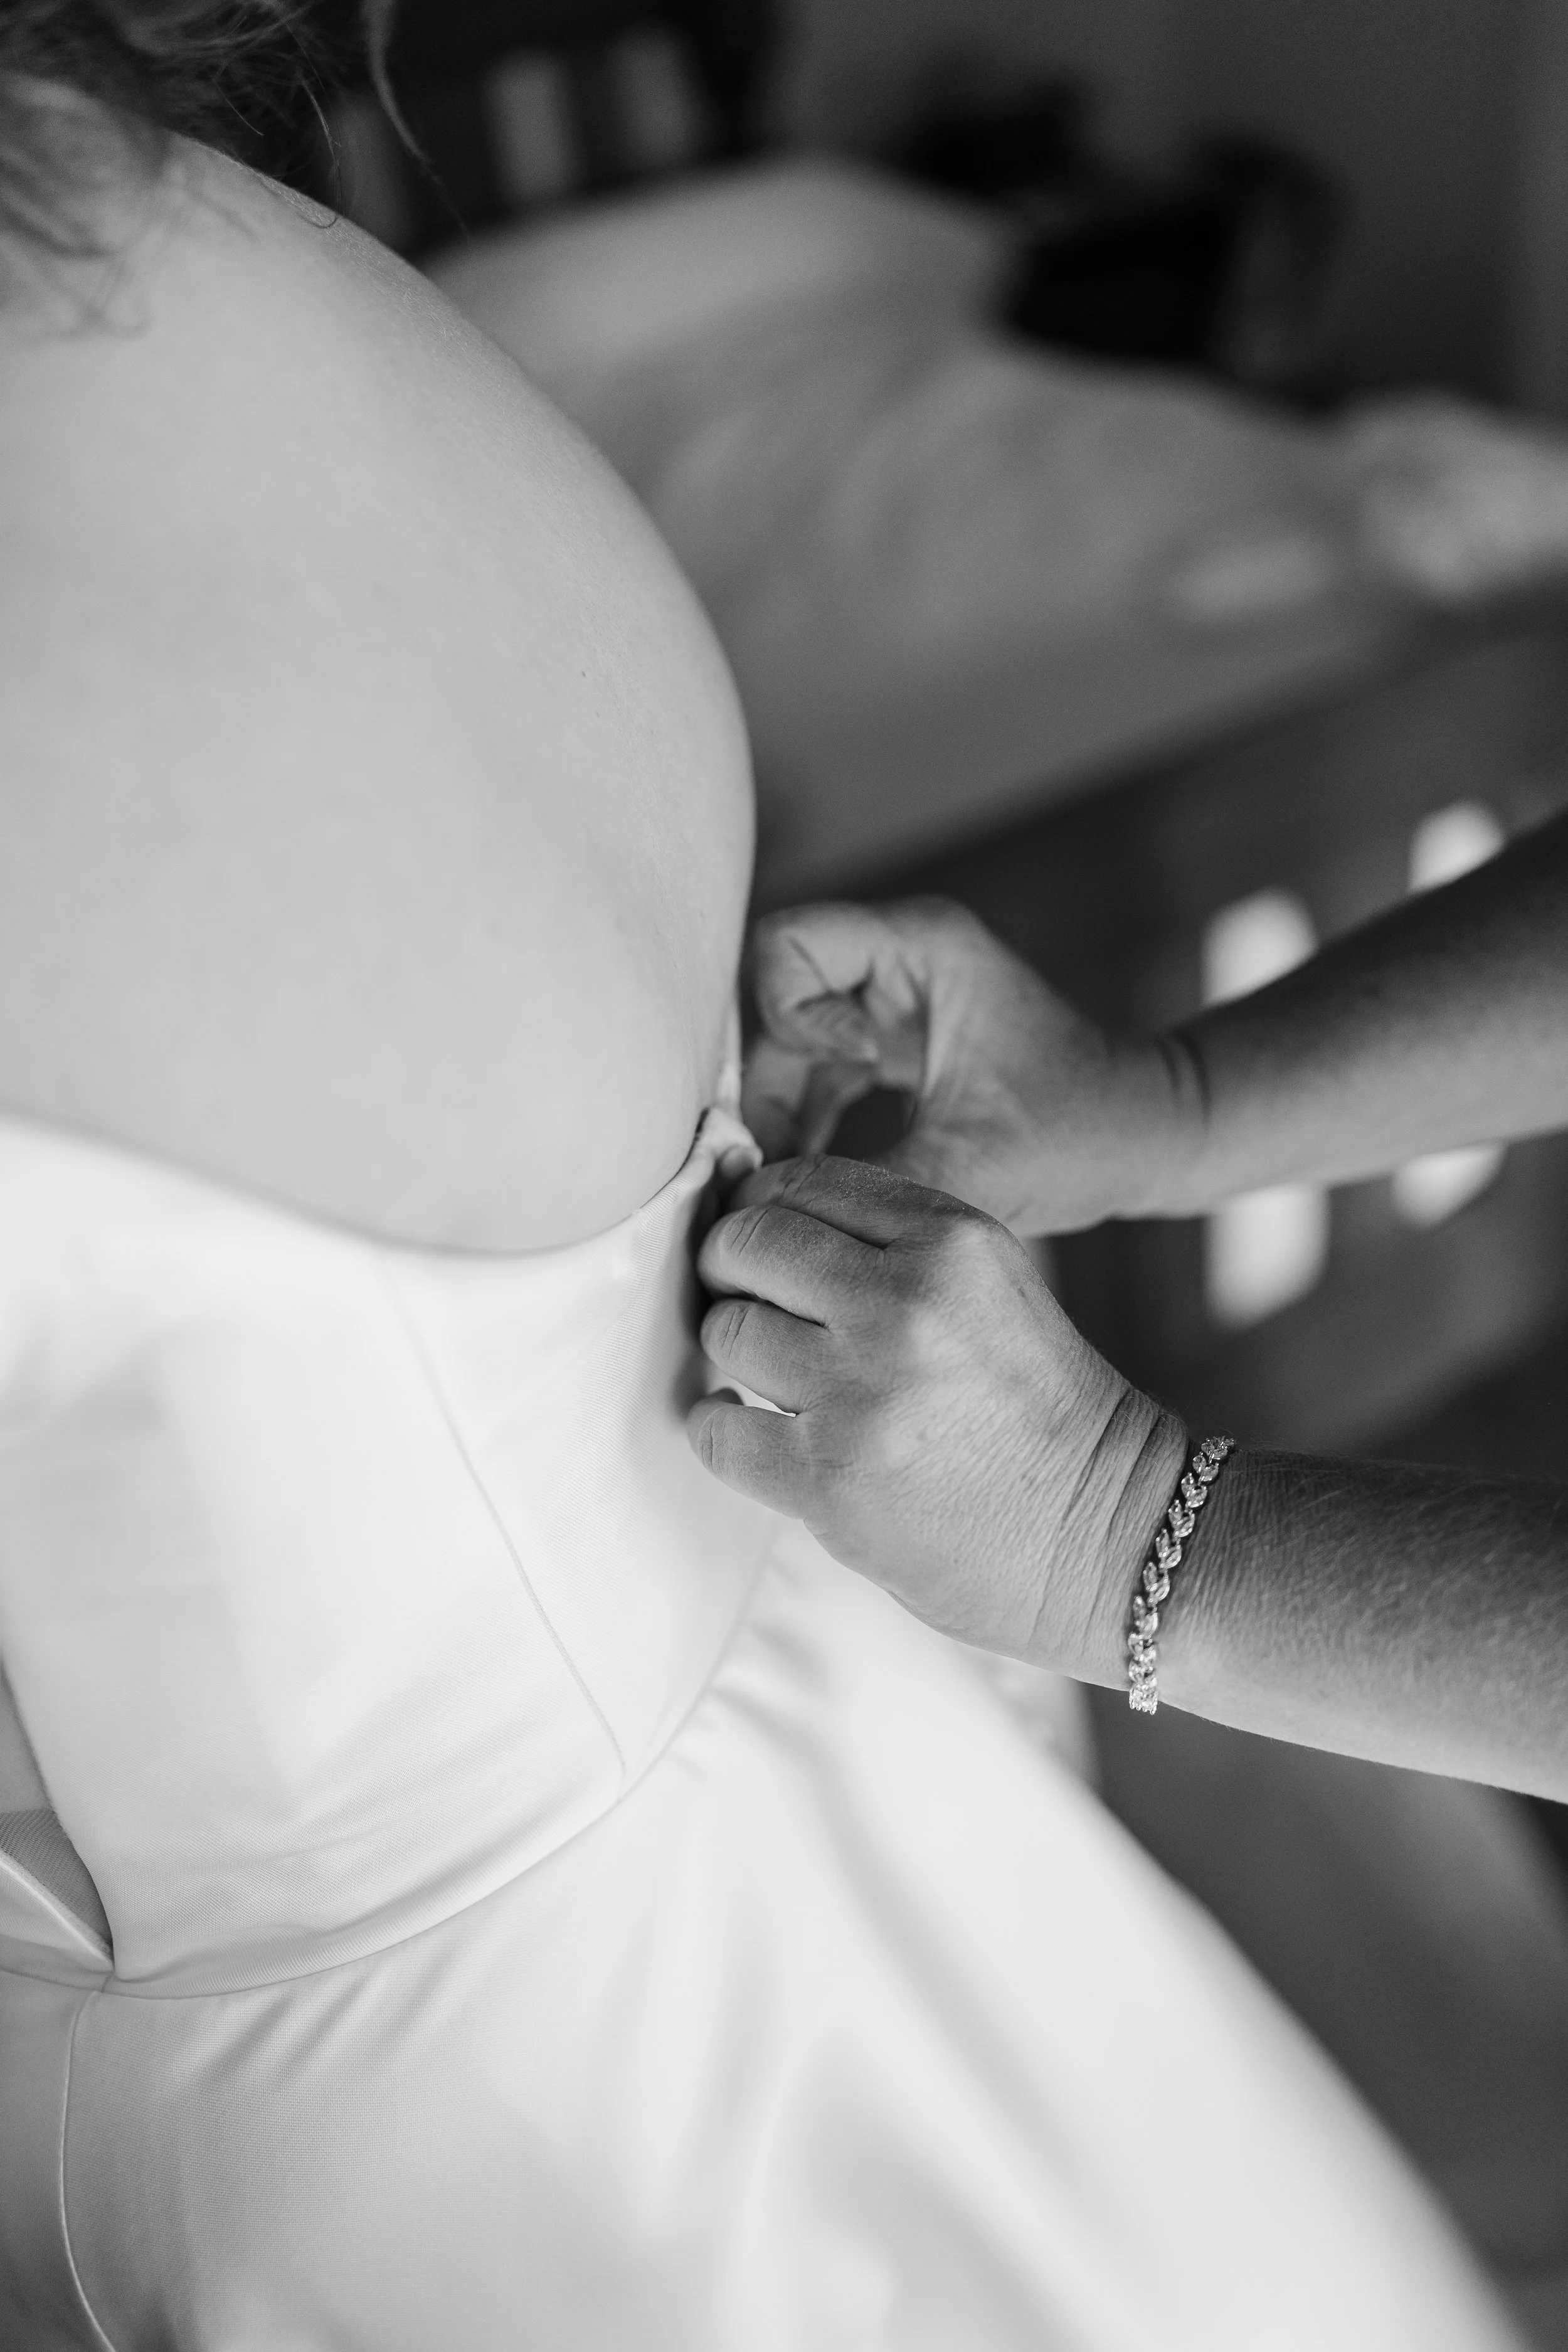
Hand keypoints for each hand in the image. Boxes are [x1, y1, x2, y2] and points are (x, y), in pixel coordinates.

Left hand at [686, 1155, 1186, 1677]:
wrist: (1108, 1535)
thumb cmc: (1041, 1407)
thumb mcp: (991, 1282)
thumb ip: (890, 1241)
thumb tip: (754, 1217)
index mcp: (950, 1240)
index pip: (802, 1182)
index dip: (758, 1206)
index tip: (754, 1240)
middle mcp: (902, 1303)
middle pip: (748, 1243)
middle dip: (730, 1268)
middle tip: (743, 1299)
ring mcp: (861, 1393)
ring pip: (727, 1331)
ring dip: (735, 1352)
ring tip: (773, 1377)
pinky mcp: (829, 1479)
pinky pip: (715, 1430)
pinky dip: (719, 1428)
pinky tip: (752, 1431)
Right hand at [743, 899, 1195, 1235]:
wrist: (1140, 1140)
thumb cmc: (1077, 1136)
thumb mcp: (965, 1167)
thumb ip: (858, 1185)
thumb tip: (762, 1211)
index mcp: (919, 946)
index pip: (788, 945)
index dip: (791, 1016)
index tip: (855, 1073)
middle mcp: (896, 961)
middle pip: (776, 1007)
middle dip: (771, 1092)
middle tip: (777, 1171)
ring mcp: (890, 1003)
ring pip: (788, 1052)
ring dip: (782, 1122)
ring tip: (788, 1191)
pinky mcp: (890, 1046)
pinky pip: (817, 1079)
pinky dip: (806, 1130)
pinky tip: (808, 1188)